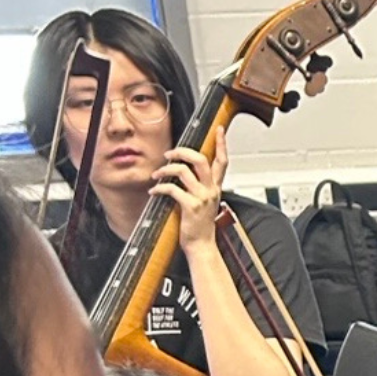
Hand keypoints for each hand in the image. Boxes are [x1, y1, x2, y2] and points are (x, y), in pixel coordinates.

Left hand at [156, 131, 227, 250]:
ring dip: (165, 169)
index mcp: (215, 187)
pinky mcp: (191, 207)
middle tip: (170, 154)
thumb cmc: (200, 224)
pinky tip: (154, 191)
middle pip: (201, 159)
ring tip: (157, 174)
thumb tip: (183, 171)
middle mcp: (211, 190)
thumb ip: (200, 186)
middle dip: (182, 152)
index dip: (221, 144)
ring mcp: (202, 198)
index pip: (223, 161)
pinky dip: (159, 188)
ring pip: (183, 171)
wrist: (202, 245)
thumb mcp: (205, 202)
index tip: (218, 130)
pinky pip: (172, 189)